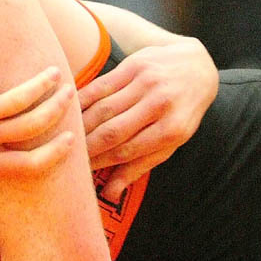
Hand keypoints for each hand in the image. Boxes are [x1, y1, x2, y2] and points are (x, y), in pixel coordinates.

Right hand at [79, 38, 217, 201]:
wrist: (196, 66)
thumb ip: (139, 166)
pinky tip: (69, 112)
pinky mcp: (134, 65)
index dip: (99, 163)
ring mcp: (148, 82)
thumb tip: (110, 195)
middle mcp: (161, 104)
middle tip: (65, 156)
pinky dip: (81, 101)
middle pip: (111, 132)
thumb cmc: (179, 112)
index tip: (80, 170)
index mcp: (172, 129)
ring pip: (103, 109)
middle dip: (85, 147)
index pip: (125, 152)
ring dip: (80, 126)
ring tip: (64, 137)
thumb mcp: (169, 142)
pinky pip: (100, 87)